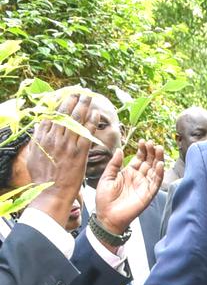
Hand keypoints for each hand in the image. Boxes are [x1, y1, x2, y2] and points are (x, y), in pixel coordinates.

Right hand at [23, 91, 100, 228]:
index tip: (66, 96)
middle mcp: (55, 138)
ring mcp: (67, 145)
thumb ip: (36, 141)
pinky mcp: (79, 154)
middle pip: (65, 114)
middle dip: (73, 100)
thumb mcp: (33, 156)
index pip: (52, 115)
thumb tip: (38, 128)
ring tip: (89, 97)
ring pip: (76, 121)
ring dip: (84, 106)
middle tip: (81, 91)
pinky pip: (87, 134)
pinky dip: (91, 122)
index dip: (60, 103)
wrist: (51, 193)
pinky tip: (96, 113)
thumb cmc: (42, 178)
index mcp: (42, 137)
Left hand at [94, 139, 164, 233]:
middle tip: (153, 142)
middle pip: (149, 163)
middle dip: (151, 152)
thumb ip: (114, 164)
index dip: (142, 150)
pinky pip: (155, 184)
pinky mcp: (147, 196)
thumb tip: (120, 150)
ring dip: (158, 160)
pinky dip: (159, 174)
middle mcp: (138, 179)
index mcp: (128, 173)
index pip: (139, 159)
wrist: (106, 216)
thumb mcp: (107, 176)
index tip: (143, 141)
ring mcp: (143, 187)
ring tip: (159, 149)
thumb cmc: (104, 199)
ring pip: (154, 171)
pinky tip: (160, 165)